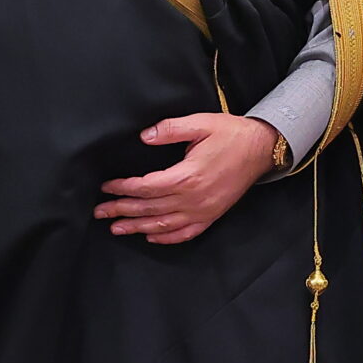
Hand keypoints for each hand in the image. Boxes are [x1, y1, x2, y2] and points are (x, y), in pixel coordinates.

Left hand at [95, 114, 281, 245]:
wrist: (261, 148)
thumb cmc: (231, 134)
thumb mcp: (200, 123)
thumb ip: (170, 129)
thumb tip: (145, 136)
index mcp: (187, 176)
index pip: (145, 187)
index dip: (123, 188)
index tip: (106, 187)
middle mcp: (193, 199)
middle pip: (149, 208)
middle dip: (122, 211)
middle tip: (100, 212)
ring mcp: (203, 211)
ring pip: (163, 225)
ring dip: (138, 227)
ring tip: (117, 228)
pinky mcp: (212, 216)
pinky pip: (186, 233)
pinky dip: (166, 238)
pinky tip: (151, 237)